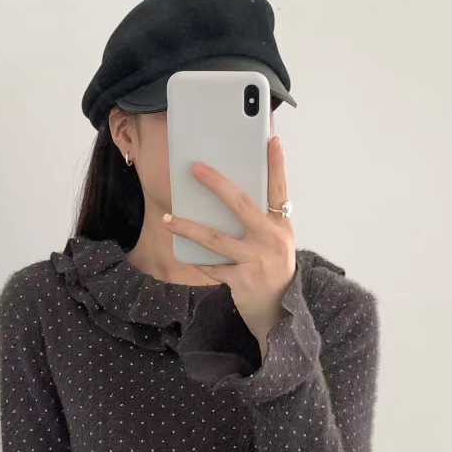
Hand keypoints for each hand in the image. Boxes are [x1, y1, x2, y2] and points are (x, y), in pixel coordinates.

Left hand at [164, 134, 294, 353]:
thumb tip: (227, 195)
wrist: (279, 311)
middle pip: (241, 204)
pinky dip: (196, 259)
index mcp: (282, 226)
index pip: (279, 189)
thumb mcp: (275, 242)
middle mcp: (272, 240)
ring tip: (169, 218)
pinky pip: (212, 266)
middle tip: (195, 167)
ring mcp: (257, 261)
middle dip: (216, 183)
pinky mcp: (242, 281)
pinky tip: (180, 251)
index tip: (271, 139)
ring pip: (216, 238)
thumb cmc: (273, 269)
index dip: (276, 164)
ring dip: (189, 227)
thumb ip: (260, 220)